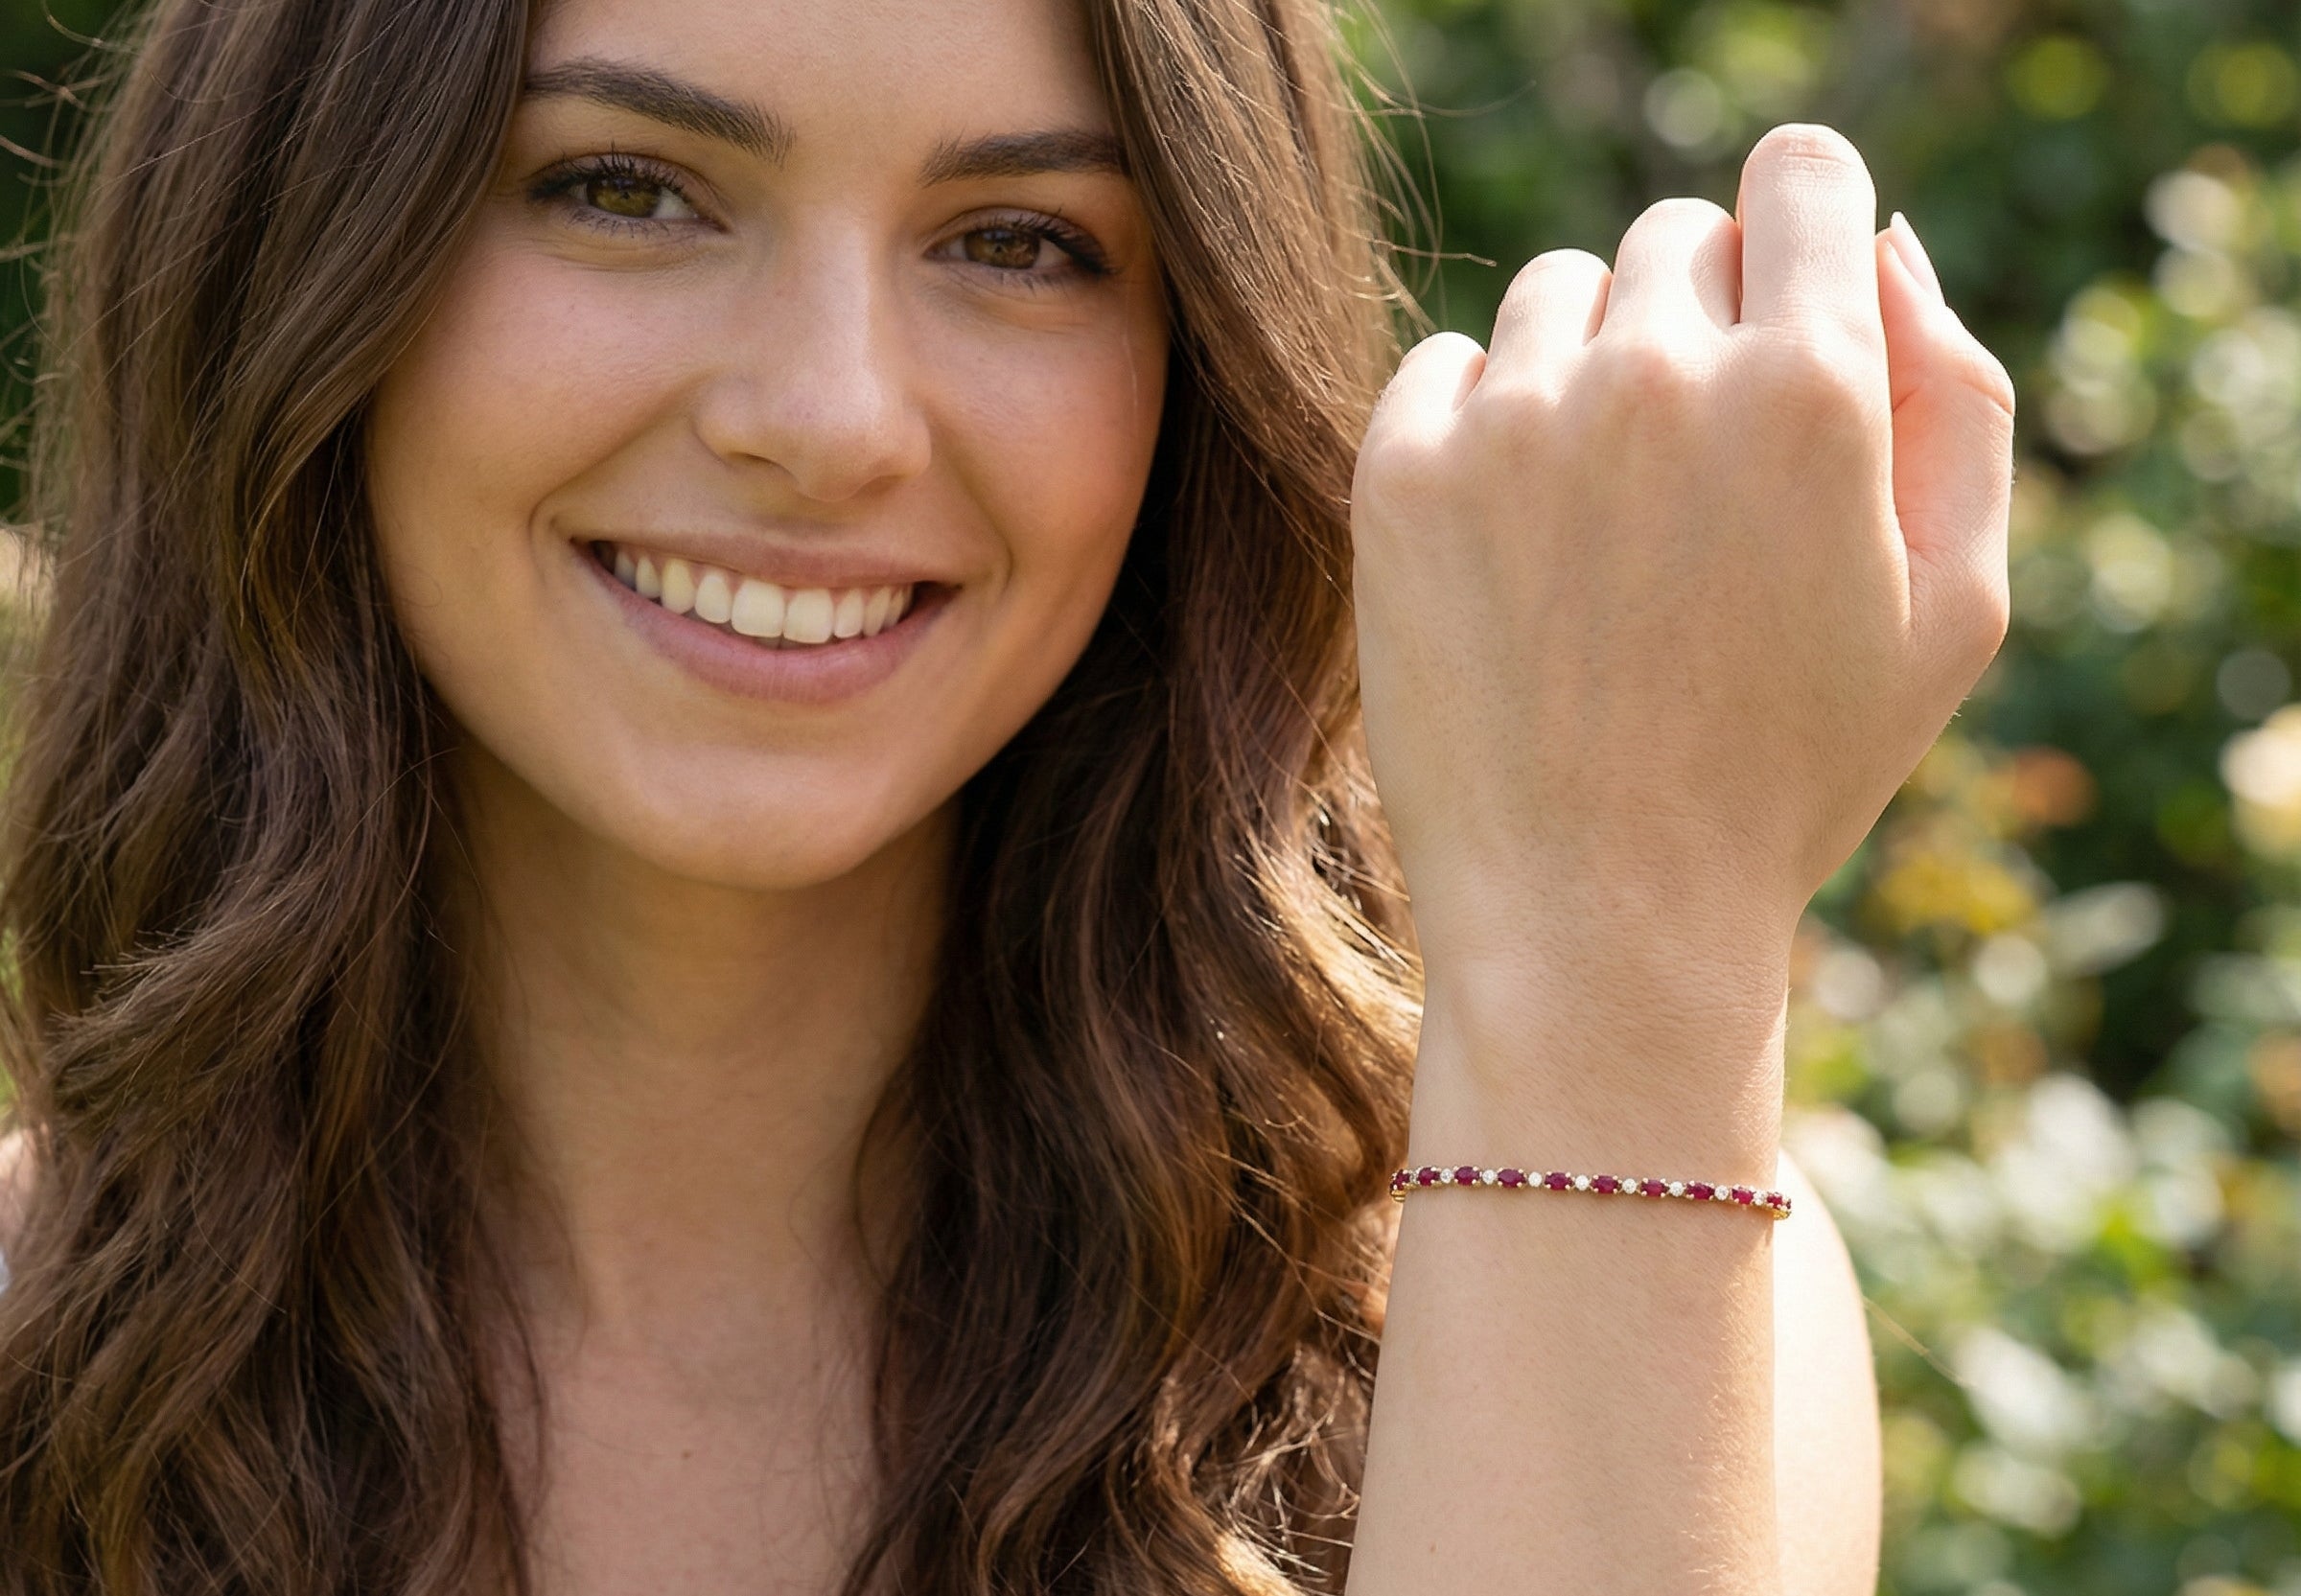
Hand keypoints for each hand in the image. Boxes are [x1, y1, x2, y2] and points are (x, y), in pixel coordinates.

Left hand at [1350, 123, 2015, 990]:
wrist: (1598, 920)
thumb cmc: (1789, 777)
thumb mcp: (1953, 608)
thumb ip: (1954, 396)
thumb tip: (1881, 242)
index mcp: (1810, 390)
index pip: (1802, 174)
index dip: (1804, 229)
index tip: (1785, 307)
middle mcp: (1655, 374)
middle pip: (1678, 234)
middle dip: (1702, 322)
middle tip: (1698, 481)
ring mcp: (1513, 421)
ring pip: (1558, 292)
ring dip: (1588, 369)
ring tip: (1604, 525)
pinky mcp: (1400, 473)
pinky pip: (1443, 363)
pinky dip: (1478, 423)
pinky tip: (1513, 544)